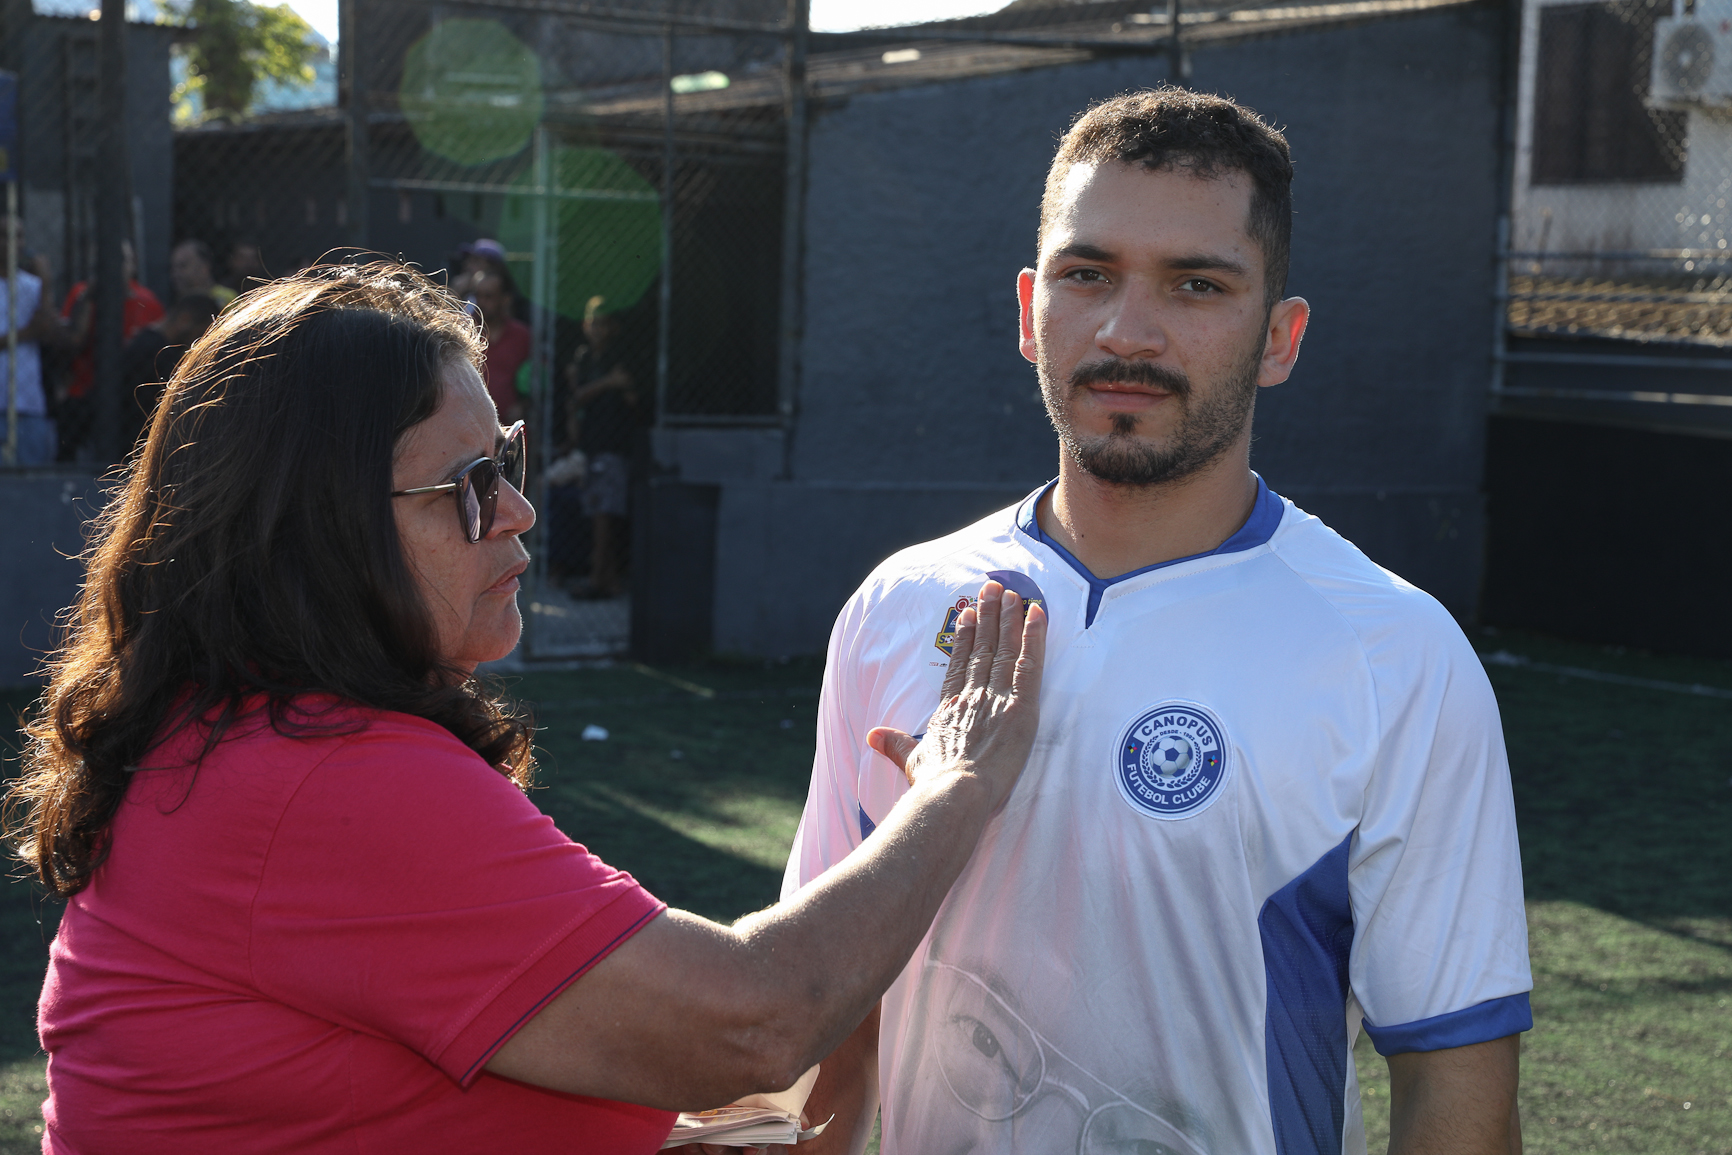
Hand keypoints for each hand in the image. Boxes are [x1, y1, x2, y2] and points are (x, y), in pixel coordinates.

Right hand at [868, 580, 1045, 811]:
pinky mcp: (1021, 706)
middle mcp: (973, 694)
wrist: (954, 792)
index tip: (968, 615)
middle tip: (991, 588)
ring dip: (1008, 618)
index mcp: (950, 706)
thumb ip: (895, 744)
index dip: (965, 638)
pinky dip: (1034, 637)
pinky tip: (1037, 614)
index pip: (960, 664)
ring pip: (1005, 649)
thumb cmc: (935, 783)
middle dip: (988, 616)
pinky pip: (1030, 664)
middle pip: (983, 648)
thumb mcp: (912, 760)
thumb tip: (872, 737)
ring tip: (1010, 593)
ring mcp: (997, 697)